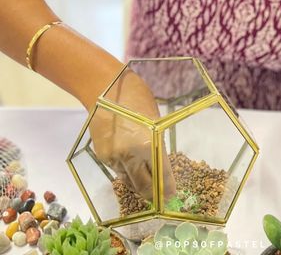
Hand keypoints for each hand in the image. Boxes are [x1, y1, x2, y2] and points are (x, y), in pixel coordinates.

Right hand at [88, 69, 175, 199]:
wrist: (104, 88)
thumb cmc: (136, 97)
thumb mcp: (155, 120)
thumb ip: (157, 145)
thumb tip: (160, 164)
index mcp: (146, 145)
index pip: (161, 174)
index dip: (168, 188)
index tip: (173, 196)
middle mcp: (129, 156)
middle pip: (143, 186)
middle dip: (154, 195)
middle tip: (163, 199)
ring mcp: (113, 158)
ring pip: (129, 181)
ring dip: (140, 185)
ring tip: (150, 188)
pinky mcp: (103, 156)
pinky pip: (118, 171)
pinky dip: (127, 173)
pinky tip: (134, 171)